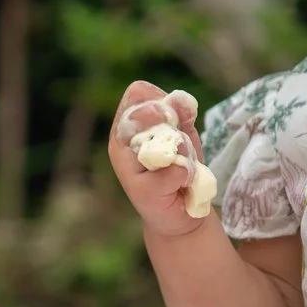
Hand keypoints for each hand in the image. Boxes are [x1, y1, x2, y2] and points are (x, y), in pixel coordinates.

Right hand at [107, 80, 212, 238]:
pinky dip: (188, 175)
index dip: (162, 101)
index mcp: (123, 126)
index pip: (138, 93)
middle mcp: (118, 145)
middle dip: (177, 128)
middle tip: (179, 150)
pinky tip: (182, 185)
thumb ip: (180, 113)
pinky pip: (177, 169)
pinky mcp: (143, 191)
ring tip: (181, 168)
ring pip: (170, 142)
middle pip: (153, 112)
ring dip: (186, 153)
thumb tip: (180, 100)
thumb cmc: (177, 168)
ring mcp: (127, 169)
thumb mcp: (181, 133)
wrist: (181, 214)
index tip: (174, 121)